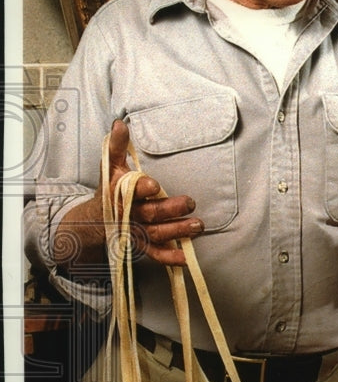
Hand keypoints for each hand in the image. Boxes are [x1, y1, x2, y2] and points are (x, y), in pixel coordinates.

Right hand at [53, 120, 203, 269]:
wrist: (95, 221)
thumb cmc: (110, 189)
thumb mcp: (110, 166)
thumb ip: (116, 146)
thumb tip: (120, 123)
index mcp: (120, 193)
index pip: (131, 190)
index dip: (141, 188)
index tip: (154, 185)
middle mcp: (129, 214)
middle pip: (150, 213)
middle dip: (170, 210)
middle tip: (190, 203)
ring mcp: (136, 232)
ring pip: (157, 233)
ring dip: (177, 231)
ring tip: (198, 226)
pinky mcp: (142, 246)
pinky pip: (155, 254)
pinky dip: (168, 257)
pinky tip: (185, 258)